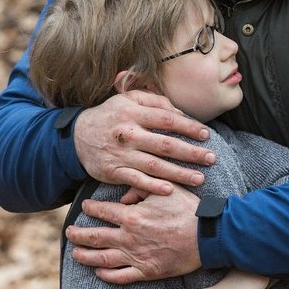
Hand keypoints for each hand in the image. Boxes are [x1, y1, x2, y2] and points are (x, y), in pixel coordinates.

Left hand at [66, 185, 202, 282]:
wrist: (207, 237)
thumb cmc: (188, 210)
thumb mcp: (166, 189)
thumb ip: (141, 188)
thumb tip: (125, 198)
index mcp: (132, 216)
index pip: (102, 212)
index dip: (90, 209)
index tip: (84, 207)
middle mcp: (129, 238)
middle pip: (94, 237)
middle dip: (78, 235)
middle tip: (69, 233)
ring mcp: (136, 257)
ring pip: (102, 259)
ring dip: (85, 256)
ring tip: (75, 253)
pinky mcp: (146, 272)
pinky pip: (121, 276)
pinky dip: (106, 275)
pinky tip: (98, 272)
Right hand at [73, 91, 213, 195]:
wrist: (77, 136)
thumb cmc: (110, 115)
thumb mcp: (128, 99)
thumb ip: (154, 101)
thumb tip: (179, 112)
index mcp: (133, 113)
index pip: (167, 120)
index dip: (188, 127)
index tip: (206, 134)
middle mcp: (128, 134)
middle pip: (165, 145)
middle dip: (191, 153)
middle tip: (211, 158)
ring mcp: (121, 154)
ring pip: (155, 166)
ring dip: (179, 173)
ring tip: (200, 178)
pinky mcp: (114, 171)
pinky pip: (137, 180)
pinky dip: (153, 186)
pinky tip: (170, 190)